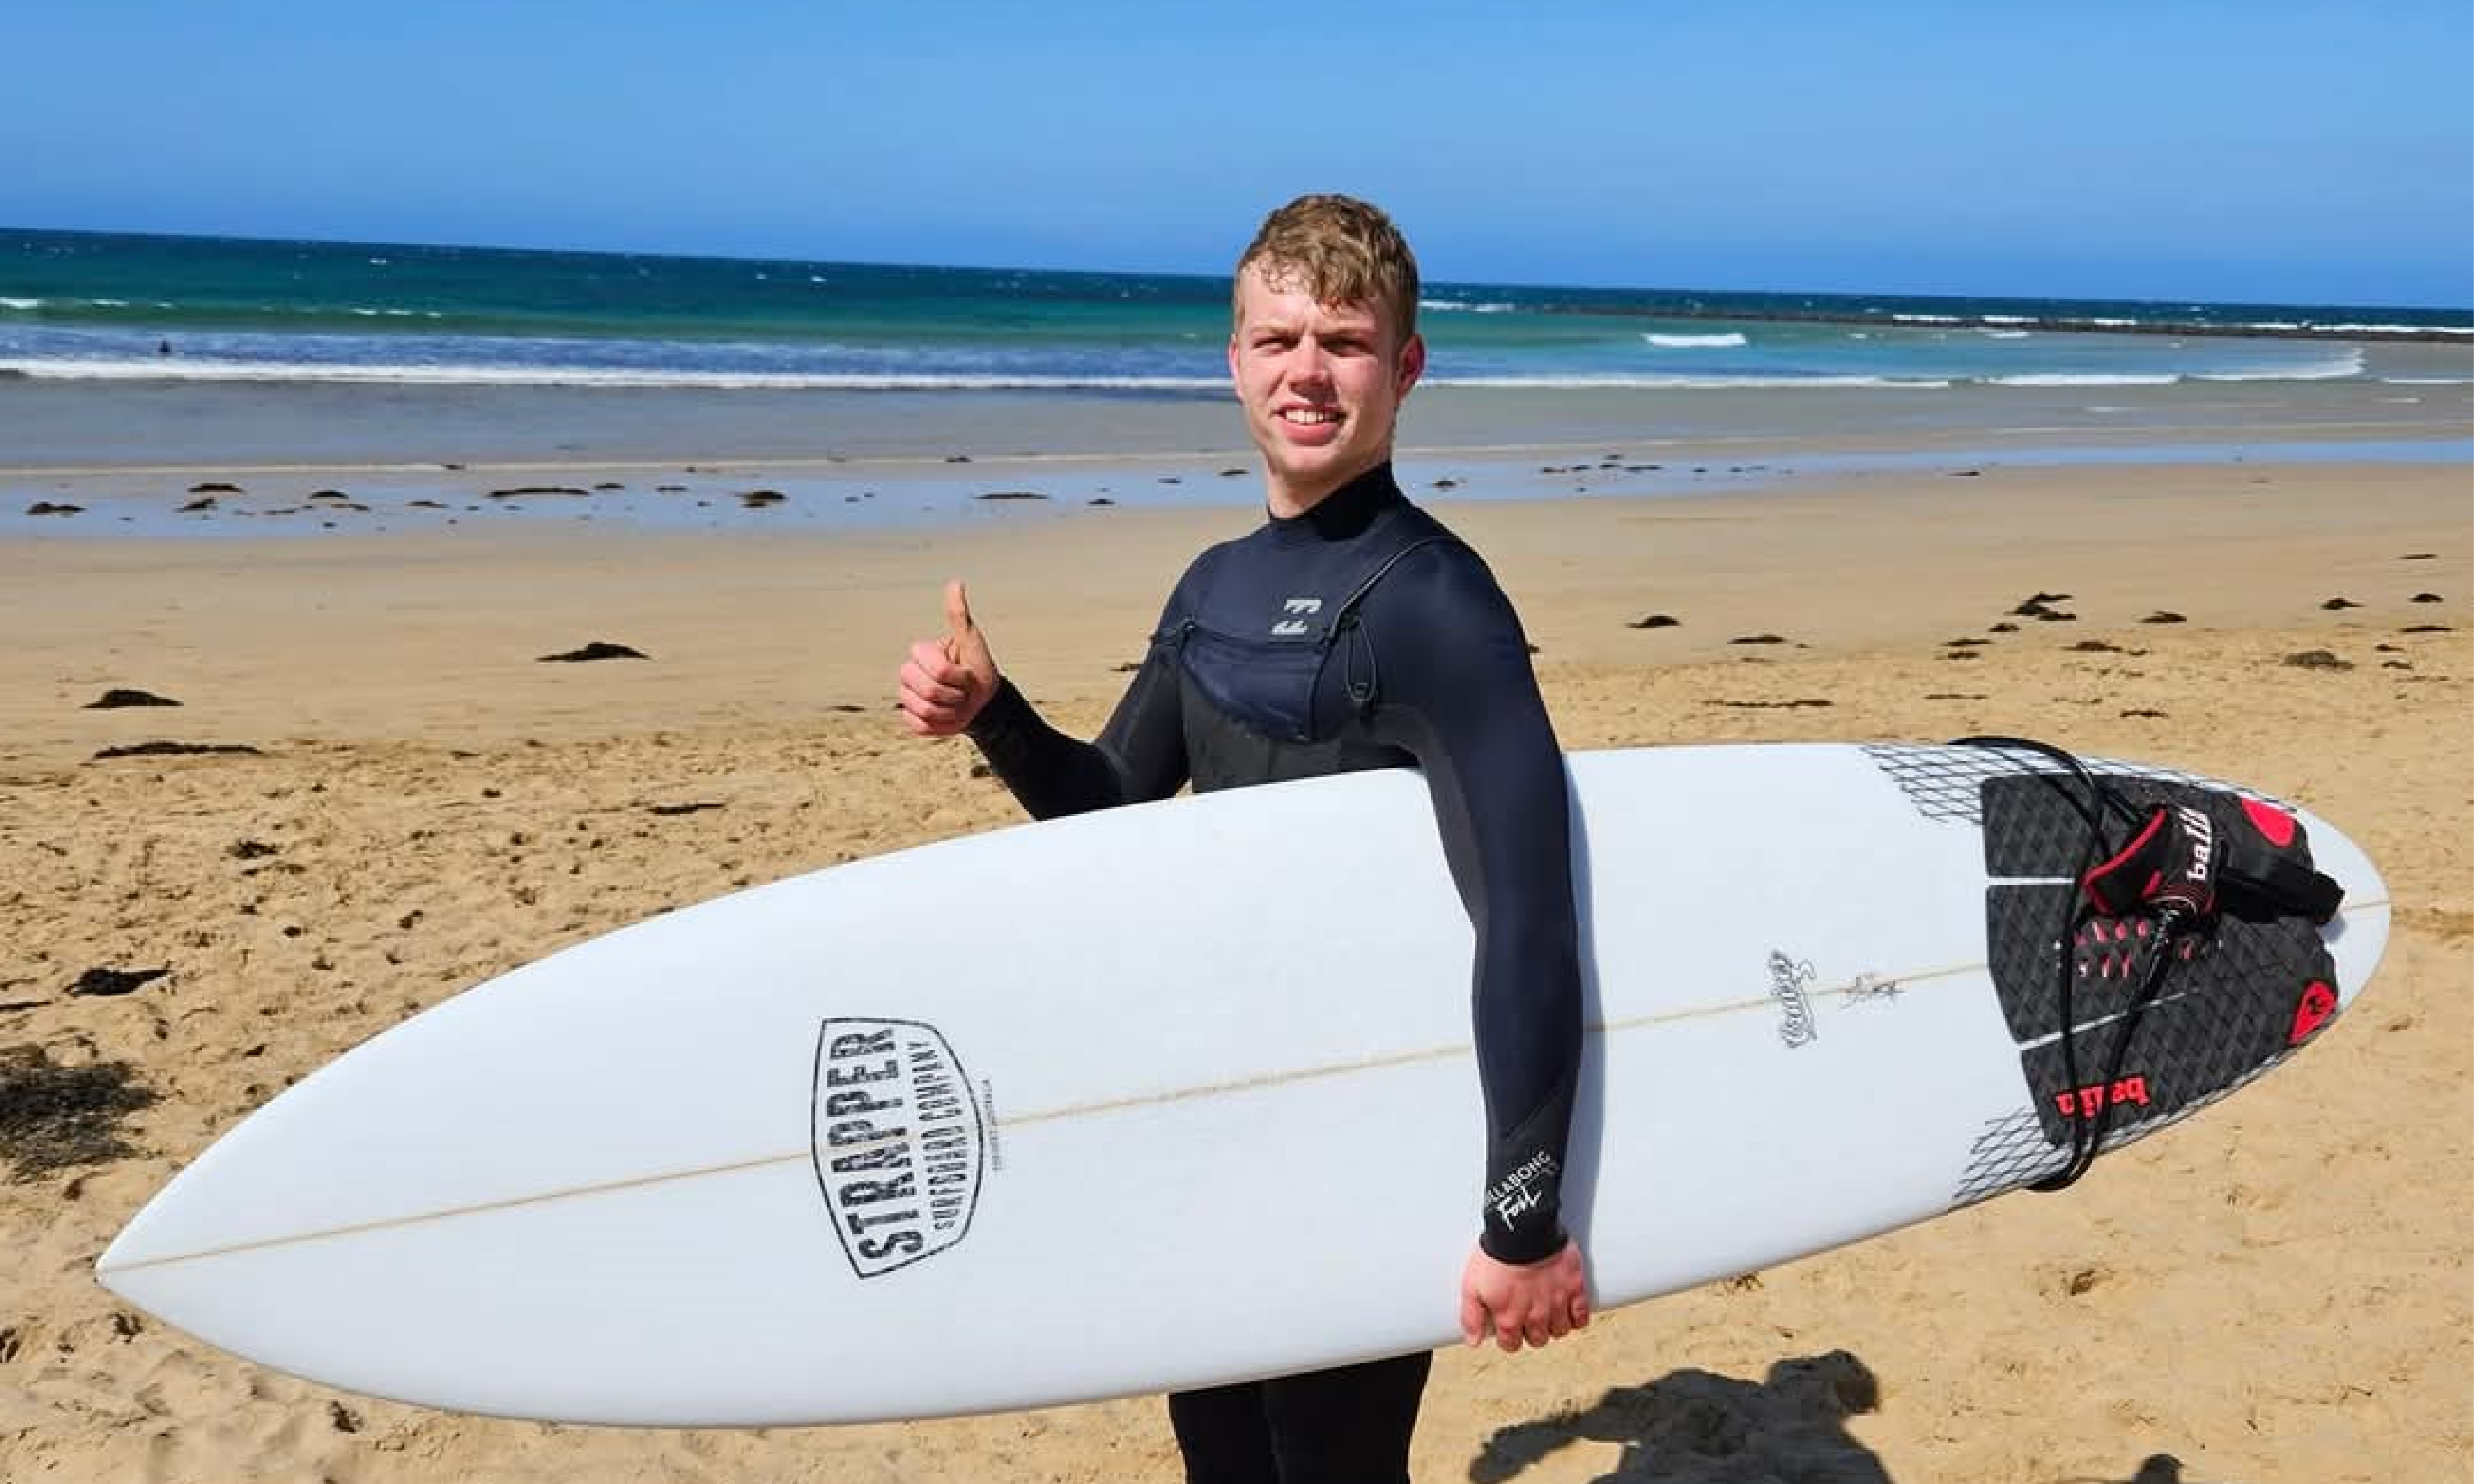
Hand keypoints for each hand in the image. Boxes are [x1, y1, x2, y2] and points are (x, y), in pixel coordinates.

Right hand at [896, 579, 999, 735]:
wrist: (982, 702)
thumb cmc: (978, 668)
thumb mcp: (972, 642)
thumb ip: (959, 616)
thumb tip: (955, 583)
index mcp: (920, 653)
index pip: (937, 669)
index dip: (957, 675)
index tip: (965, 673)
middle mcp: (908, 673)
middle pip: (928, 691)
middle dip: (954, 695)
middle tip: (962, 691)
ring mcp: (907, 696)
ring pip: (924, 710)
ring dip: (950, 712)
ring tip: (956, 703)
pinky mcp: (910, 719)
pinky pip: (919, 725)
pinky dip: (939, 726)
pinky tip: (946, 716)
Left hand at [1460, 1239, 1589, 1353]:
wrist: (1523, 1230)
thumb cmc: (1495, 1255)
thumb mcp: (1472, 1286)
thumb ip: (1471, 1316)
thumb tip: (1473, 1342)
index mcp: (1509, 1318)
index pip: (1511, 1344)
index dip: (1508, 1338)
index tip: (1507, 1327)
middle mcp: (1535, 1317)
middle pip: (1538, 1340)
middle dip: (1531, 1332)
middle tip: (1527, 1316)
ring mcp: (1557, 1304)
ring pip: (1559, 1330)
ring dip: (1553, 1325)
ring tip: (1547, 1311)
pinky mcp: (1574, 1288)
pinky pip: (1581, 1316)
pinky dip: (1577, 1317)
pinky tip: (1569, 1311)